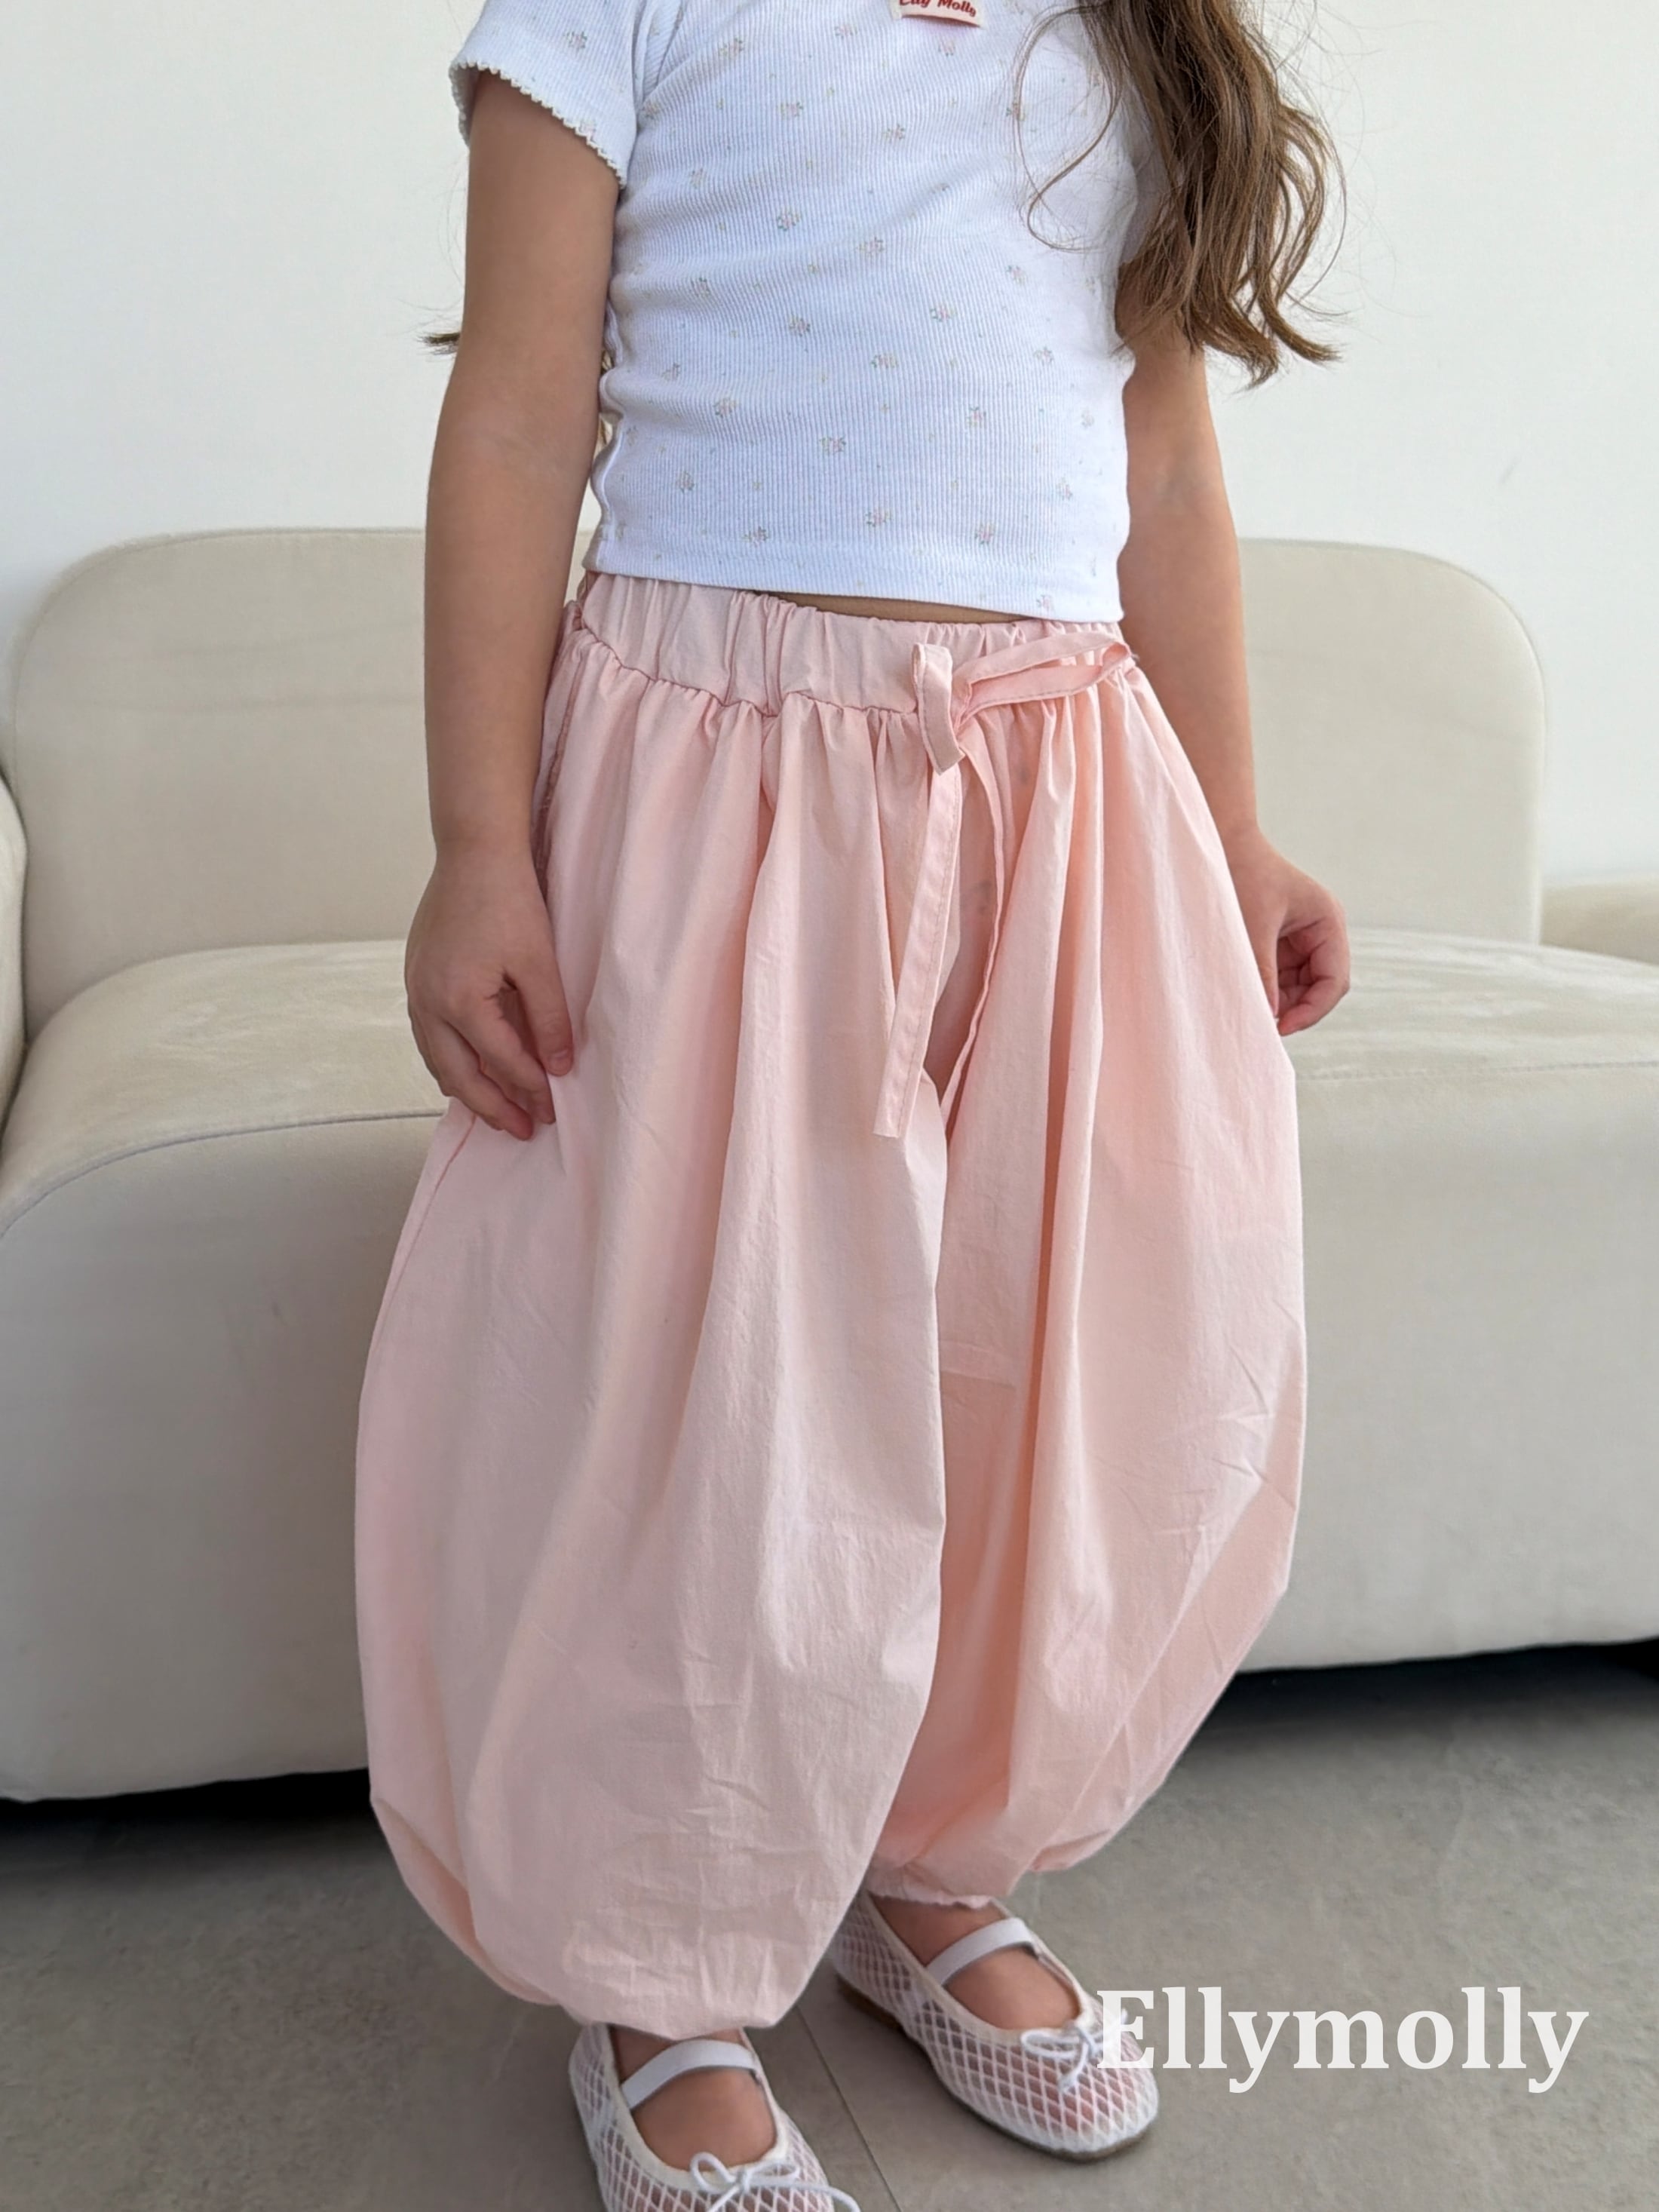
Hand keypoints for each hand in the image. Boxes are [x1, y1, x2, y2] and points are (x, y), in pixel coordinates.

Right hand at [404, 841, 573, 1138]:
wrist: (473, 851)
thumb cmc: (509, 899)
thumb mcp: (540, 962)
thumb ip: (550, 1019)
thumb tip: (560, 1067)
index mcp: (459, 1001)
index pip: (502, 1062)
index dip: (531, 1090)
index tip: (553, 1111)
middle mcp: (427, 1003)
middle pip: (459, 1076)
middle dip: (493, 1108)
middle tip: (525, 1130)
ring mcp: (415, 990)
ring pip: (437, 1061)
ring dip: (467, 1090)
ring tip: (498, 1111)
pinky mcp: (415, 977)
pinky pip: (429, 1037)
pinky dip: (450, 1061)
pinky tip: (471, 1068)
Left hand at [1218, 823, 1349, 1035]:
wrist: (1218, 844)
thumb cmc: (1239, 874)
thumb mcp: (1252, 927)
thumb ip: (1262, 971)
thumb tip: (1269, 1014)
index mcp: (1327, 922)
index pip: (1334, 980)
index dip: (1312, 1009)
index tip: (1280, 1027)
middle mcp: (1321, 932)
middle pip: (1320, 988)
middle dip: (1294, 1008)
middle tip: (1260, 1024)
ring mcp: (1302, 940)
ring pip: (1299, 988)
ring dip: (1278, 1001)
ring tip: (1247, 1004)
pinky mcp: (1280, 944)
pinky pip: (1280, 979)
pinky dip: (1265, 990)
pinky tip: (1244, 991)